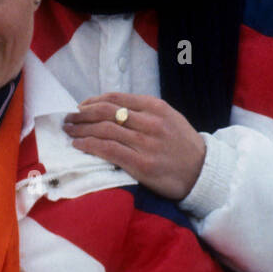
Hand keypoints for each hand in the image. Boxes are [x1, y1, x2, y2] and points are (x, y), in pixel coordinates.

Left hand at [63, 92, 205, 200]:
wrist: (203, 173)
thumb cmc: (182, 145)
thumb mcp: (169, 118)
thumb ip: (144, 111)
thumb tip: (110, 108)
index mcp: (156, 107)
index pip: (116, 98)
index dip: (93, 101)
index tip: (80, 106)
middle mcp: (151, 122)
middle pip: (106, 112)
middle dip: (82, 113)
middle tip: (68, 117)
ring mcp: (146, 144)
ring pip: (104, 130)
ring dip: (81, 129)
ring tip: (69, 130)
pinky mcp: (141, 165)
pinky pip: (108, 150)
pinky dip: (89, 145)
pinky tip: (78, 145)